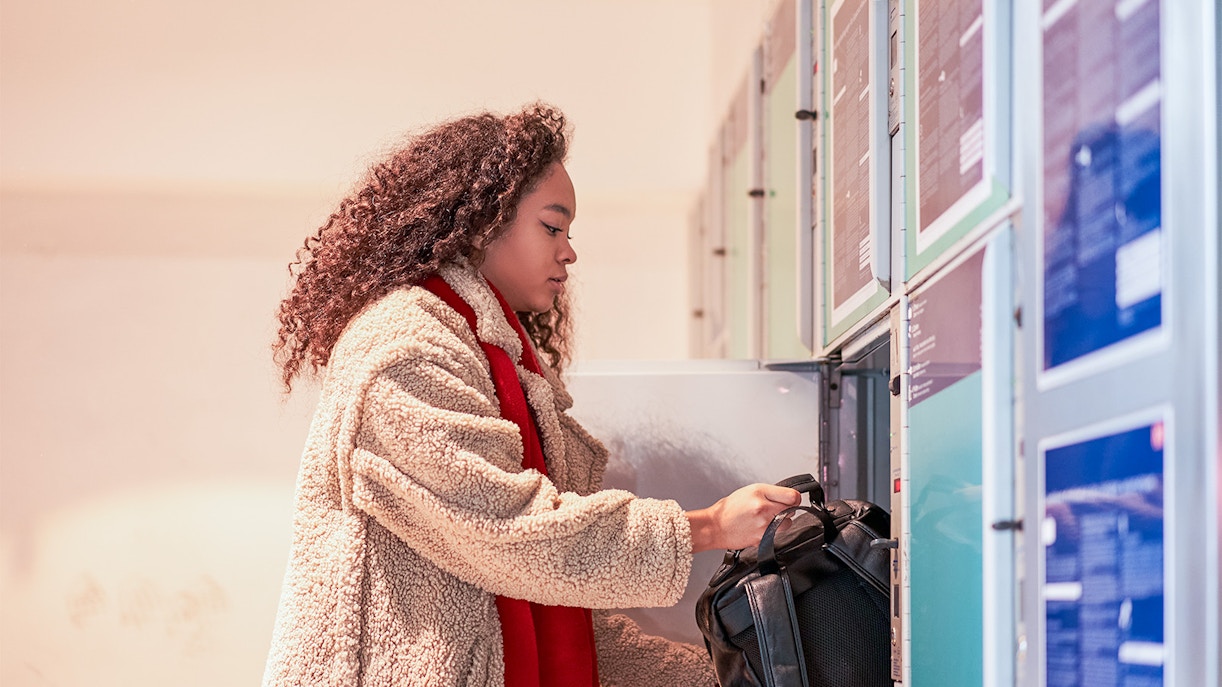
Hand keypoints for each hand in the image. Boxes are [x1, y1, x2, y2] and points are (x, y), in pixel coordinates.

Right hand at [685, 483, 801, 552]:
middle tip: (773, 508)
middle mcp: (763, 509)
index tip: (790, 499)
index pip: (793, 496)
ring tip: (768, 519)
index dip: (793, 498)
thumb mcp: (750, 490)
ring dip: (782, 521)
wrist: (716, 526)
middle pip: (792, 510)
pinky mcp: (763, 539)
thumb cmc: (730, 508)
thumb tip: (790, 497)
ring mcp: (764, 525)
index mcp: (761, 493)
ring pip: (787, 524)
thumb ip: (771, 492)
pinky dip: (772, 531)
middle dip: (786, 509)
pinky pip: (777, 534)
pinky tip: (760, 527)